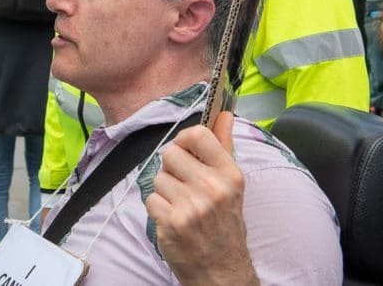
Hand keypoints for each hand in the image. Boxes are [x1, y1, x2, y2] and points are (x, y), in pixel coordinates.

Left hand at [144, 112, 258, 285]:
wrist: (222, 270)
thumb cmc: (224, 223)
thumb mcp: (231, 184)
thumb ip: (224, 145)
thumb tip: (223, 113)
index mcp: (229, 174)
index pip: (197, 134)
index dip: (184, 140)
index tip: (186, 151)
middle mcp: (212, 188)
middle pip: (170, 153)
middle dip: (172, 168)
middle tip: (185, 186)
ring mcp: (191, 206)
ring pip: (158, 177)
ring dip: (165, 190)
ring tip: (182, 205)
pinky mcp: (172, 222)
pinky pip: (151, 198)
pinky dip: (158, 208)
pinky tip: (173, 219)